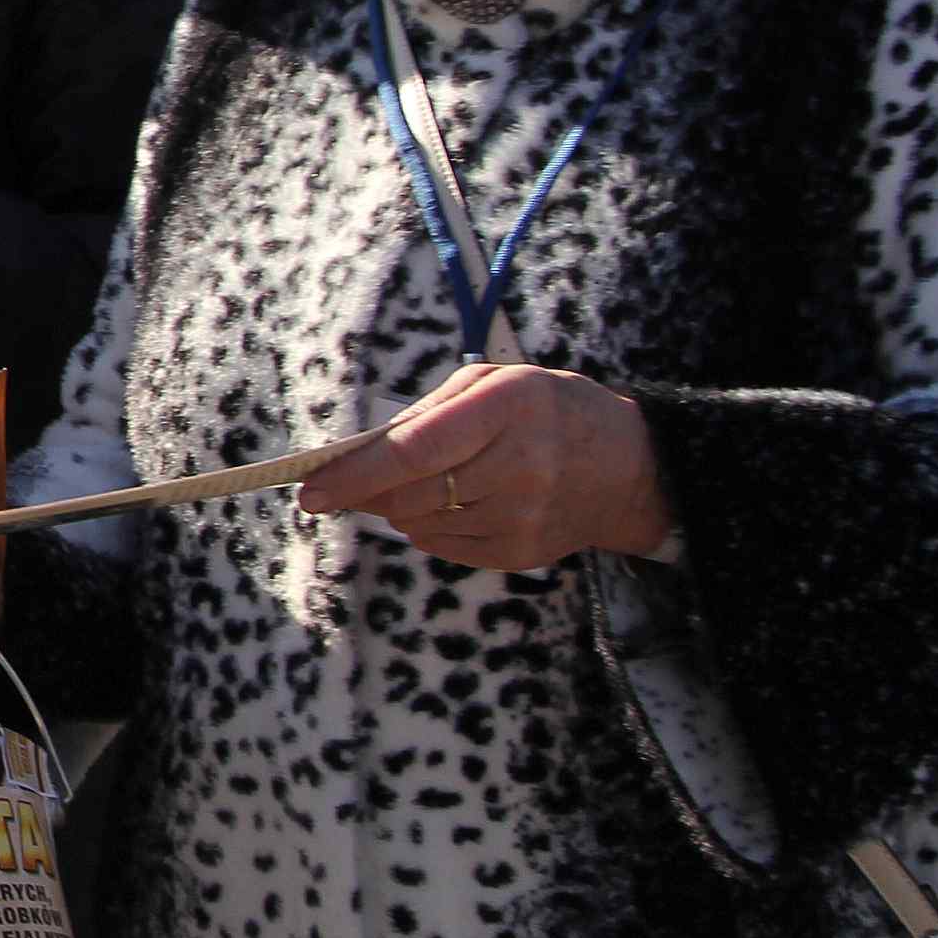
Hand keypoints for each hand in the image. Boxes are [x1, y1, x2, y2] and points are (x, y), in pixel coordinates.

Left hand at [293, 360, 670, 570]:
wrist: (628, 467)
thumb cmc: (544, 411)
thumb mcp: (492, 384)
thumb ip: (422, 415)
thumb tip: (354, 455)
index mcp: (507, 408)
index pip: (412, 451)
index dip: (354, 474)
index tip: (309, 491)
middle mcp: (519, 466)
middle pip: (408, 495)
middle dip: (368, 491)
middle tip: (351, 481)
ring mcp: (522, 517)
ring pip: (419, 524)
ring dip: (402, 505)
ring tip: (434, 480)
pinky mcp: (521, 554)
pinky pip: (442, 547)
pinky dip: (430, 526)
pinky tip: (459, 502)